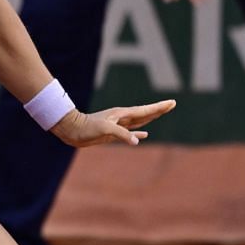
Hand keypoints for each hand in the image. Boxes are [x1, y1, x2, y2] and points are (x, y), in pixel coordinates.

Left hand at [49, 99, 175, 146]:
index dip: (159, 107)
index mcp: (122, 114)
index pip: (145, 110)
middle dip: (159, 109)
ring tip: (161, 113)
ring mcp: (118, 125)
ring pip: (139, 121)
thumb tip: (137, 141)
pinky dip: (138, 133)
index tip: (171, 102)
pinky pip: (130, 132)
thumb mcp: (105, 130)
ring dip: (151, 118)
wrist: (72, 131)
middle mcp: (122, 118)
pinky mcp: (113, 133)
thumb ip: (122, 134)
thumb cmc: (86, 128)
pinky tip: (144, 136)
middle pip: (145, 113)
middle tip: (172, 104)